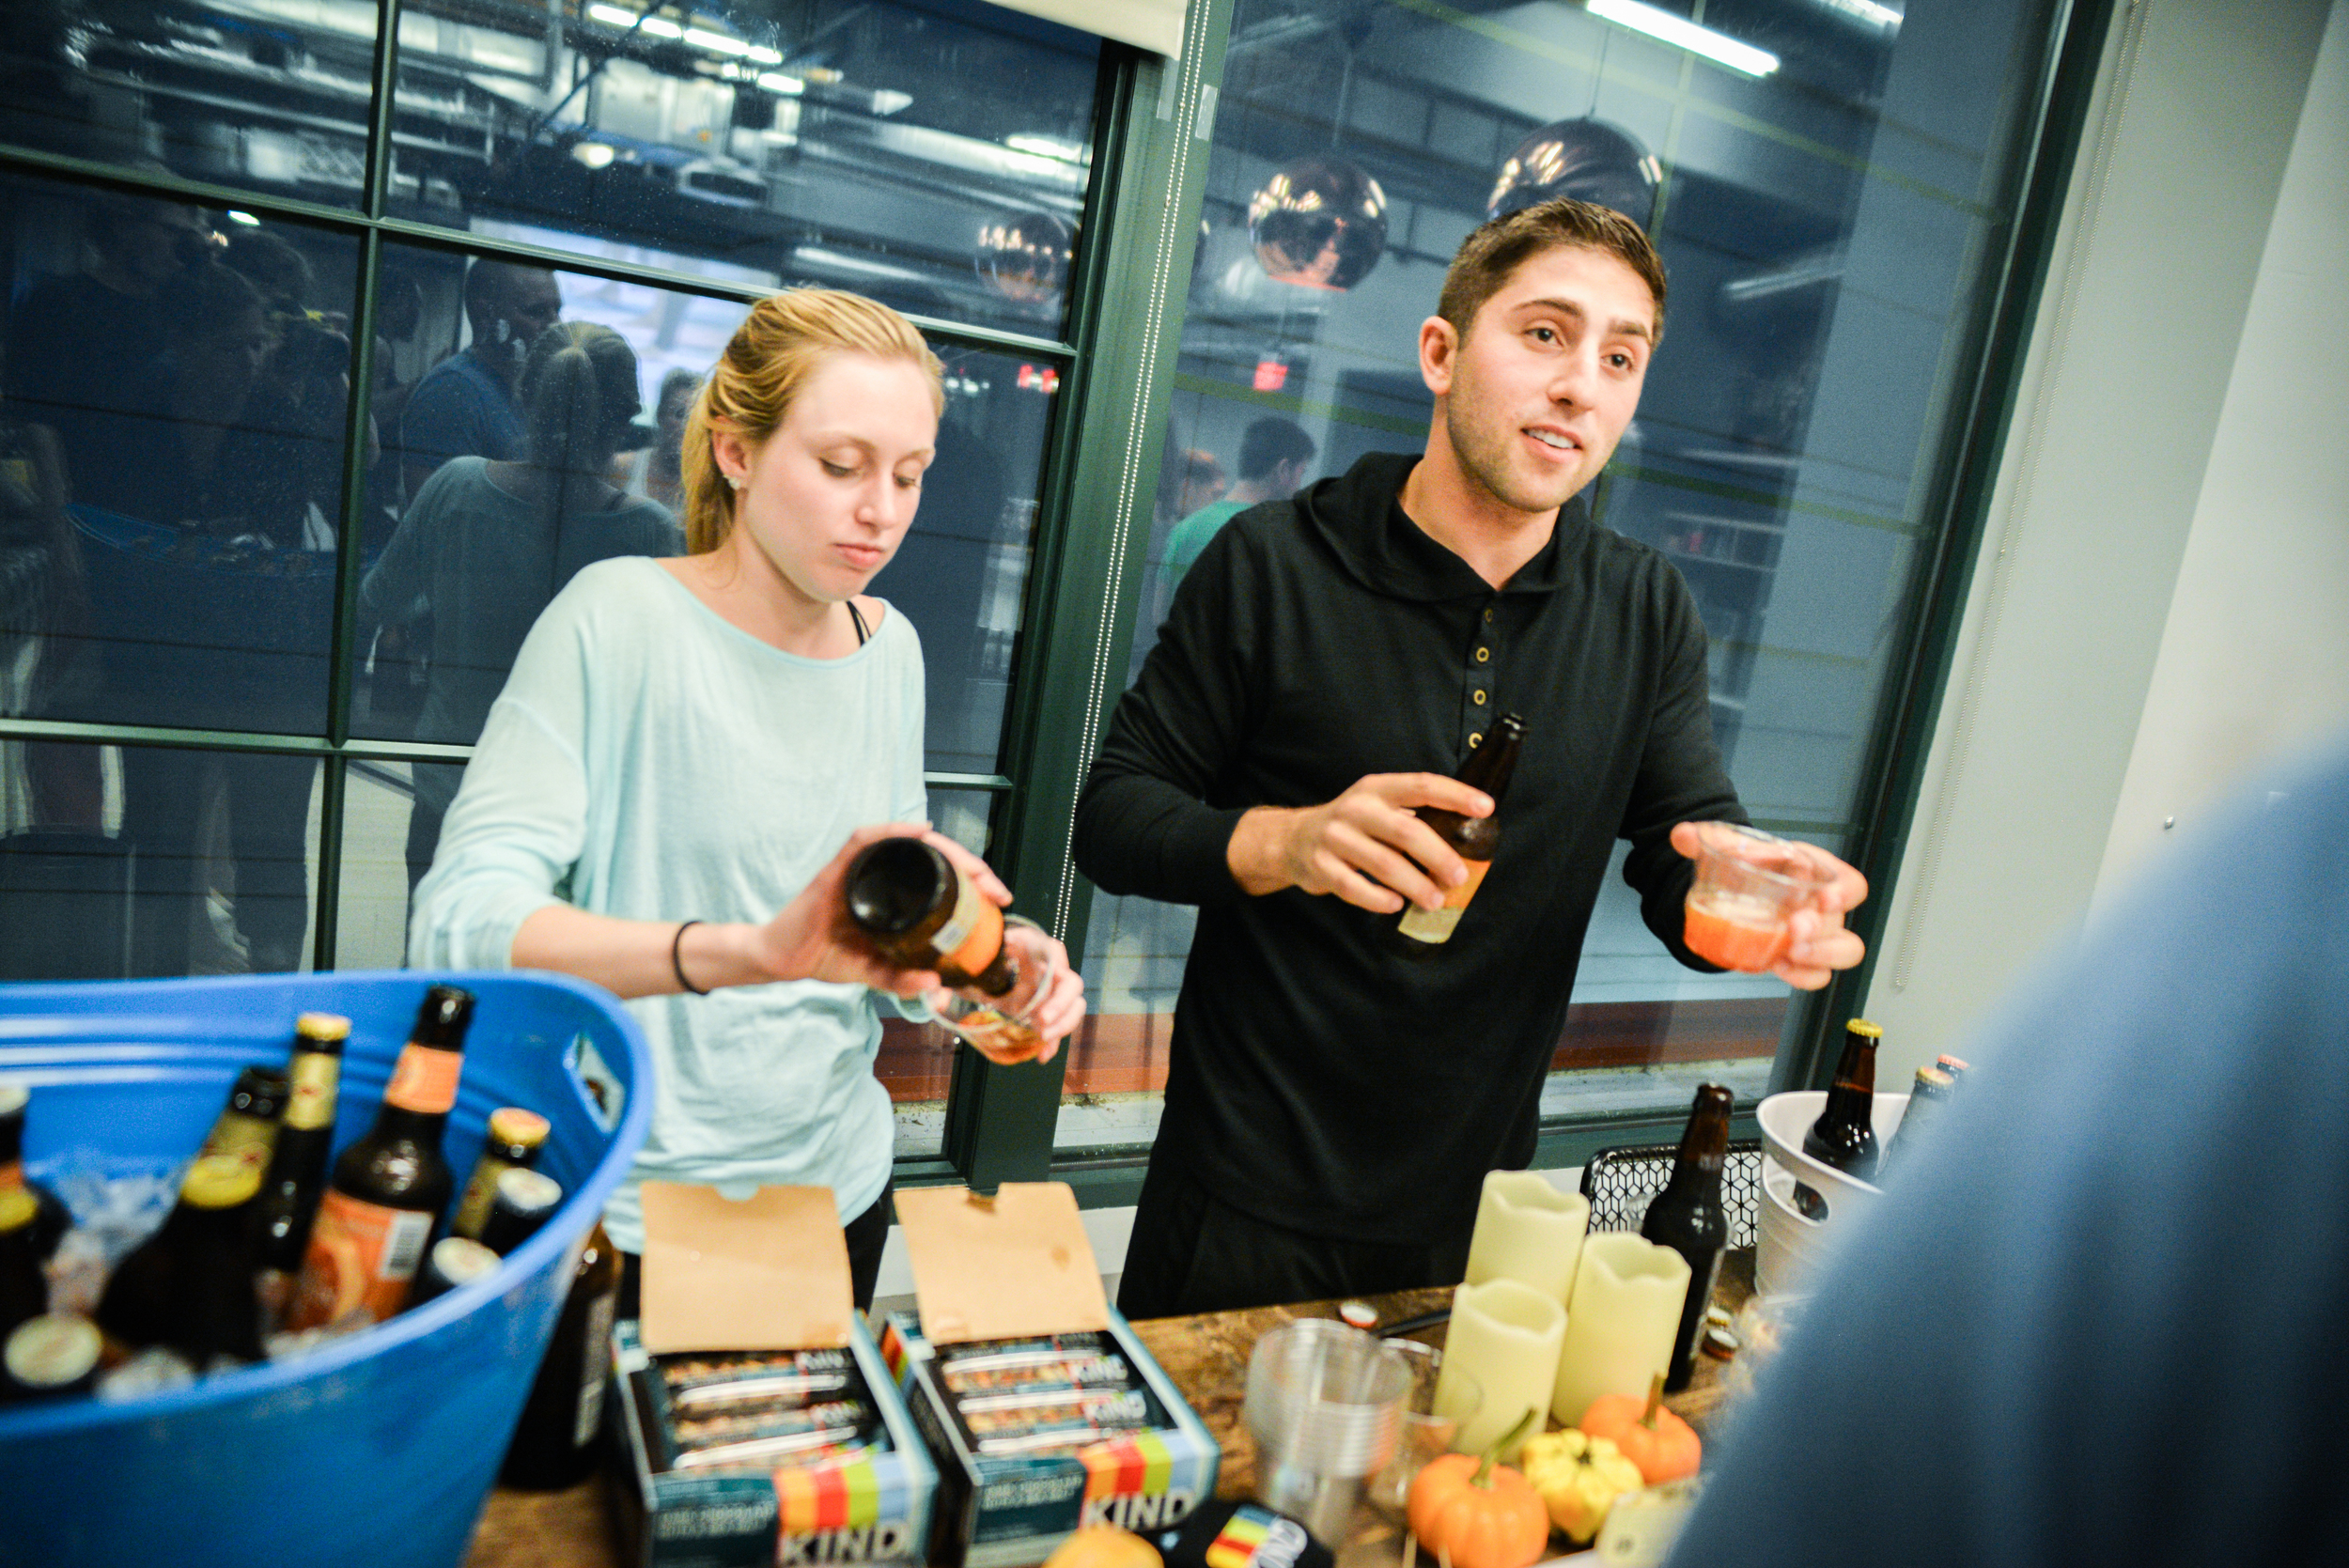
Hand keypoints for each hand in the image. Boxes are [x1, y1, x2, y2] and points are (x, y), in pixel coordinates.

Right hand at [754, 824, 1009, 990]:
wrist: (783, 959)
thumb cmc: (827, 957)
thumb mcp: (874, 974)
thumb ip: (902, 980)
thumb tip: (937, 985)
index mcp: (896, 894)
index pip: (941, 877)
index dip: (974, 883)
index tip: (1000, 897)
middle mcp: (881, 875)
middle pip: (933, 856)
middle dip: (970, 866)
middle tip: (994, 886)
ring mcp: (860, 869)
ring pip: (908, 844)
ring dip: (944, 849)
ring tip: (972, 865)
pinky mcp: (837, 868)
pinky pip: (865, 840)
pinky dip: (894, 832)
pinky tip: (920, 833)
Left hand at [928, 921, 1087, 1066]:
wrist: (981, 968)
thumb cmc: (978, 959)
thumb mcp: (966, 966)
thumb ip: (951, 981)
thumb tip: (937, 1000)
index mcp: (1031, 947)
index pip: (1055, 952)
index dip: (1056, 970)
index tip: (1047, 987)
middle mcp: (1047, 968)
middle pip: (1071, 983)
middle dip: (1062, 1005)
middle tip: (1041, 1023)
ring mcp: (1049, 990)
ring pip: (1073, 1006)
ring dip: (1063, 1024)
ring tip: (1043, 1040)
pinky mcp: (1045, 1009)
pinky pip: (1059, 1025)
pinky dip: (1054, 1042)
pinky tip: (1041, 1055)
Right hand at [1228, 774, 1492, 913]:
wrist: (1293, 839)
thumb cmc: (1353, 826)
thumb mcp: (1377, 807)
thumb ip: (1413, 818)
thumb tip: (1467, 845)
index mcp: (1377, 788)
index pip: (1422, 785)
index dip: (1456, 794)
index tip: (1486, 807)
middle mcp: (1356, 808)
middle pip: (1406, 830)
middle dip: (1438, 856)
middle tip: (1459, 876)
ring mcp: (1335, 837)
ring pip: (1383, 864)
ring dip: (1415, 885)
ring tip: (1435, 901)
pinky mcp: (1320, 866)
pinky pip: (1354, 887)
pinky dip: (1377, 899)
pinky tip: (1395, 905)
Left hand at [1670, 822, 1867, 989]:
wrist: (1742, 882)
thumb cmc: (1753, 863)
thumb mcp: (1734, 846)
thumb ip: (1710, 838)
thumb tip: (1682, 835)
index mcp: (1816, 873)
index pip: (1850, 883)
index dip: (1844, 892)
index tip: (1825, 897)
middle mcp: (1822, 906)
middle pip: (1842, 924)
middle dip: (1822, 931)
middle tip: (1794, 929)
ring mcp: (1816, 935)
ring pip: (1843, 953)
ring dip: (1820, 956)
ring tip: (1789, 954)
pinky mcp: (1802, 958)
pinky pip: (1817, 975)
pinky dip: (1803, 977)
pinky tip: (1780, 967)